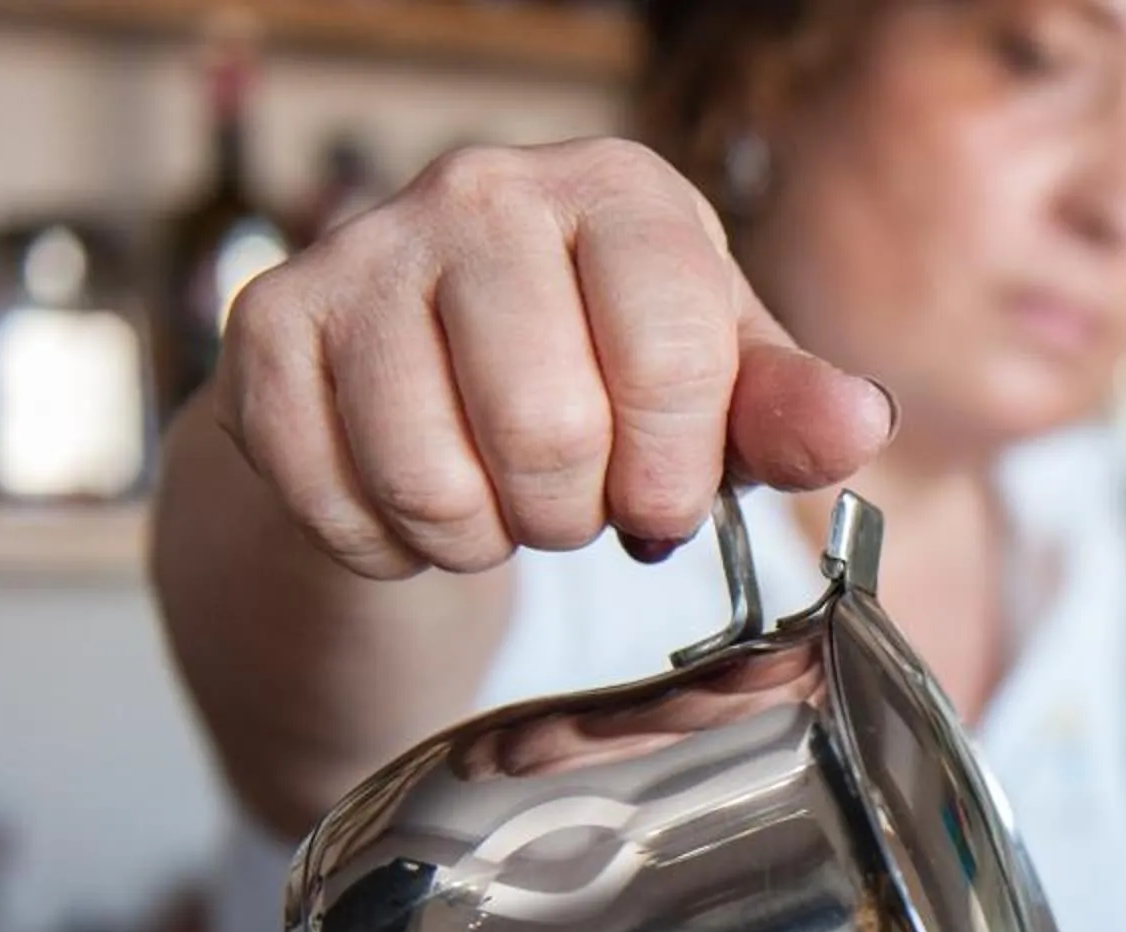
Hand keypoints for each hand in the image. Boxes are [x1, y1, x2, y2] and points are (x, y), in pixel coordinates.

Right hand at [214, 137, 895, 581]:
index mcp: (623, 194)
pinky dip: (386, 545)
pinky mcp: (269, 325)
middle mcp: (487, 191)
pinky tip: (413, 500)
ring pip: (432, 482)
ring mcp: (364, 248)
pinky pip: (332, 499)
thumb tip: (855, 422)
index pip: (671, 361)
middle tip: (575, 502)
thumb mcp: (723, 392)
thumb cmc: (611, 375)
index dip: (675, 474)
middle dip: (575, 515)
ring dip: (480, 539)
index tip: (664, 499)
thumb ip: (791, 413)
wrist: (440, 370)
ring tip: (501, 502)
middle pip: (547, 431)